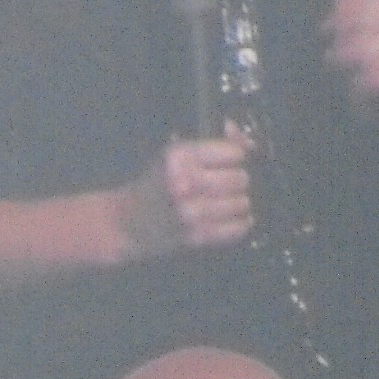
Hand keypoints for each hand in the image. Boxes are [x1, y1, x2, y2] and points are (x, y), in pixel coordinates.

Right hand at [117, 125, 252, 259]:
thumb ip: (218, 143)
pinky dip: (241, 223)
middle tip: (234, 184)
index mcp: (181, 156)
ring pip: (242, 203)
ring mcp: (191, 211)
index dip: (238, 156)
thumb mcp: (179, 153)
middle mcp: (186, 182)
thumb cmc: (158, 181)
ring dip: (242, 202)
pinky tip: (234, 218)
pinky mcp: (197, 236)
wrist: (129, 222)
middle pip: (240, 178)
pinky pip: (237, 228)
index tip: (233, 161)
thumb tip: (250, 142)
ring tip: (232, 201)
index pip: (234, 152)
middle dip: (241, 181)